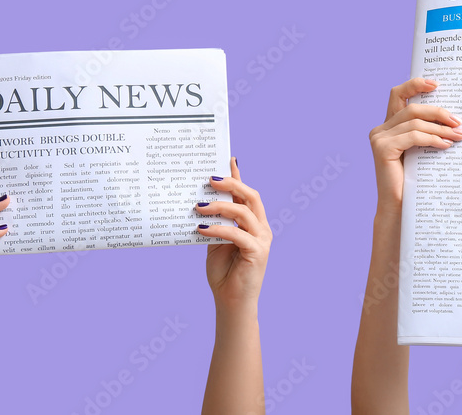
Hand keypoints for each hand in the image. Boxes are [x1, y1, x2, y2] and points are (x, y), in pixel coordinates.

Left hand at [196, 158, 270, 313]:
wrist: (231, 302)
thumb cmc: (223, 273)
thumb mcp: (215, 241)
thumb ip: (215, 222)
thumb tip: (201, 202)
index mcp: (252, 223)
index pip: (245, 194)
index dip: (238, 176)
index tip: (228, 159)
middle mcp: (261, 228)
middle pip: (250, 196)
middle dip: (232, 183)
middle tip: (209, 179)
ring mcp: (262, 239)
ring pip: (244, 212)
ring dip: (220, 206)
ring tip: (199, 206)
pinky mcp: (258, 252)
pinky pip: (236, 234)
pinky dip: (218, 229)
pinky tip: (201, 228)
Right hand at [368, 78, 461, 213]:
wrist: (400, 208)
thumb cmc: (414, 181)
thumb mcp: (422, 151)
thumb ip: (428, 133)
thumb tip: (454, 119)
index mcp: (389, 126)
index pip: (398, 95)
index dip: (415, 84)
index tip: (436, 83)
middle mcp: (380, 129)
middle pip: (411, 107)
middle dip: (437, 111)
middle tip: (458, 121)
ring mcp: (379, 138)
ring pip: (414, 121)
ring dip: (440, 127)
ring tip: (458, 135)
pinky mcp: (382, 148)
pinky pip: (413, 136)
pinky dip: (432, 138)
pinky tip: (446, 145)